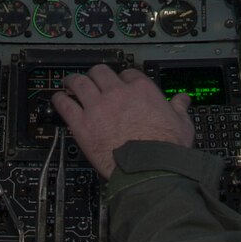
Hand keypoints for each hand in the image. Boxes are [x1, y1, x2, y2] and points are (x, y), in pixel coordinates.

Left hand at [52, 65, 194, 178]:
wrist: (150, 169)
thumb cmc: (165, 149)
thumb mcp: (181, 124)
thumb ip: (179, 108)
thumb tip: (183, 100)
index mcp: (142, 90)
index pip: (128, 74)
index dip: (122, 79)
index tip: (119, 85)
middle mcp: (117, 93)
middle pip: (100, 72)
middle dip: (95, 75)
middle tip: (92, 79)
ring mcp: (97, 107)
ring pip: (79, 82)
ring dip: (73, 81)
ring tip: (69, 82)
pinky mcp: (82, 124)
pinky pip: (65, 105)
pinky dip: (59, 100)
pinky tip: (58, 99)